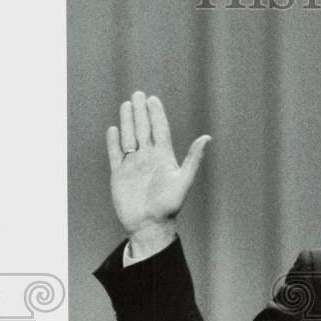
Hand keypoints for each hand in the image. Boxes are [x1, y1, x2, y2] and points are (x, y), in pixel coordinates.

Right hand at [106, 91, 210, 257]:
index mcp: (164, 157)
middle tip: (138, 94)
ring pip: (129, 138)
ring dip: (127, 122)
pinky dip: (114, 142)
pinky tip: (114, 129)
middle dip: (140, 112)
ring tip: (126, 105)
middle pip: (143, 129)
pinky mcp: (119, 175)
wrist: (149, 226)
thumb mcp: (183, 180)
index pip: (160, 130)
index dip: (157, 115)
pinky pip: (116, 154)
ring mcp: (133, 165)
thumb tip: (207, 137)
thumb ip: (194, 159)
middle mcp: (148, 158)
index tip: (153, 99)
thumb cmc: (168, 206)